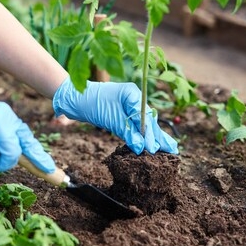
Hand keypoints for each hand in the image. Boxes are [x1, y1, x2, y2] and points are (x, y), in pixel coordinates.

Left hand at [53, 77, 177, 154]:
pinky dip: (143, 135)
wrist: (73, 98)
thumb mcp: (110, 117)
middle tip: (171, 151)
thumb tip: (141, 147)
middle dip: (158, 136)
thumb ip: (127, 131)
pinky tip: (153, 144)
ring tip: (170, 149)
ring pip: (144, 124)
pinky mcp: (122, 114)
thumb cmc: (90, 102)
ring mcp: (129, 106)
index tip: (153, 148)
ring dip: (155, 137)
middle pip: (149, 120)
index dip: (150, 134)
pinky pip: (136, 126)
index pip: (145, 116)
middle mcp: (134, 98)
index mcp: (132, 93)